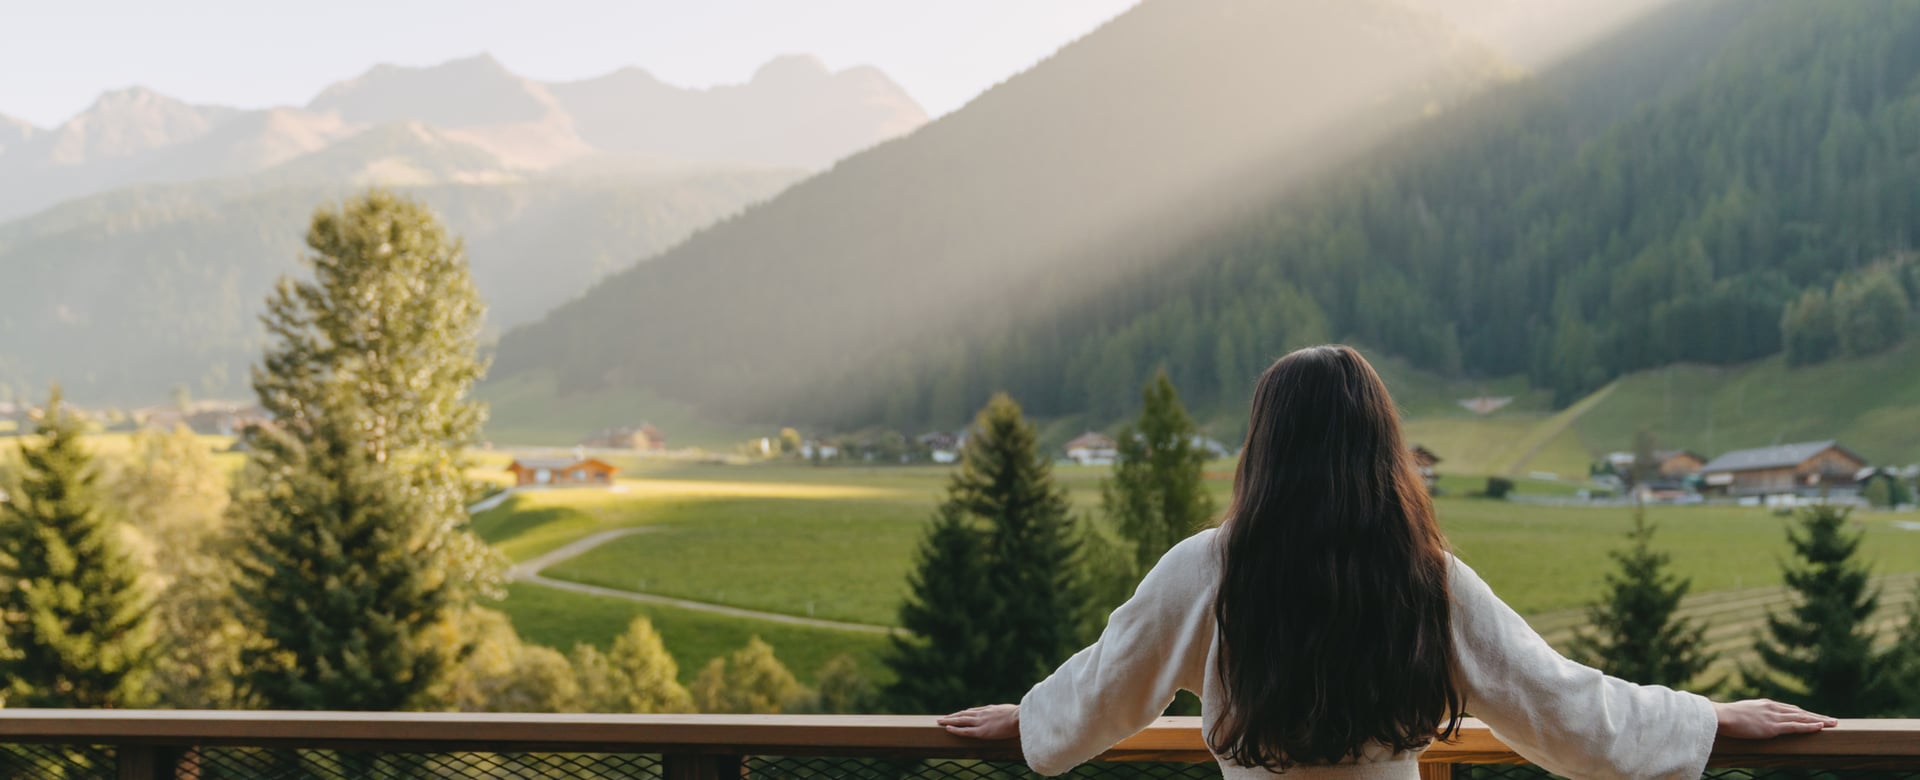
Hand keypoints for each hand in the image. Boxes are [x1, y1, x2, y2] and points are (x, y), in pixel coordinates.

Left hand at [939, 704, 1019, 739]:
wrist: (1020, 717)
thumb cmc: (1019, 716)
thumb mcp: (1009, 711)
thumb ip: (1003, 713)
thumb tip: (1005, 713)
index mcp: (989, 709)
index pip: (973, 711)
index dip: (963, 713)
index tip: (958, 714)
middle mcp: (982, 714)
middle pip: (963, 714)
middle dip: (952, 716)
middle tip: (942, 718)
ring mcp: (980, 722)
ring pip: (960, 720)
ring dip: (949, 721)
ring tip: (940, 722)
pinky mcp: (981, 731)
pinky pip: (965, 730)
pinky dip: (955, 729)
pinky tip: (947, 728)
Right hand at [1714, 699, 1837, 738]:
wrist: (1720, 716)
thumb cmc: (1725, 716)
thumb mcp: (1741, 712)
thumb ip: (1751, 715)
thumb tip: (1750, 720)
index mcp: (1766, 704)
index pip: (1790, 709)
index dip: (1804, 713)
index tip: (1814, 716)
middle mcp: (1773, 708)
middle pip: (1800, 712)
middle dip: (1817, 716)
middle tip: (1832, 720)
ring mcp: (1774, 717)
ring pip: (1802, 718)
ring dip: (1819, 720)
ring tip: (1833, 723)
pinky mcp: (1773, 727)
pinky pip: (1795, 727)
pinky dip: (1809, 726)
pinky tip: (1821, 727)